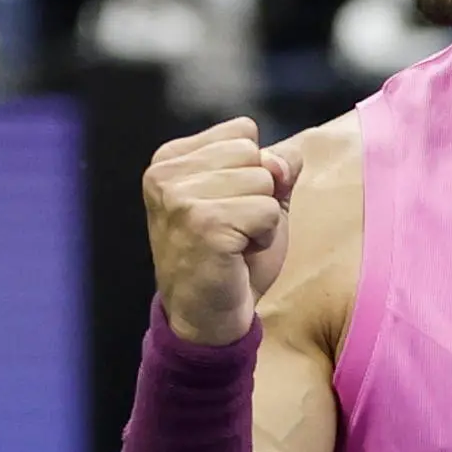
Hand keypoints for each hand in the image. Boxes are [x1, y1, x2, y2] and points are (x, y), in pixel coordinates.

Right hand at [141, 118, 293, 345]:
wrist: (206, 319)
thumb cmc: (230, 258)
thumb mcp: (254, 200)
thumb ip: (274, 168)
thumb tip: (285, 158)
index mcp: (170, 159)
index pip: (243, 132)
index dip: (252, 171)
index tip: (227, 208)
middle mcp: (165, 173)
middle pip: (254, 153)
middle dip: (259, 194)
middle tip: (232, 230)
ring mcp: (180, 198)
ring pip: (264, 181)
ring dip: (264, 218)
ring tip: (235, 243)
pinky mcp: (203, 224)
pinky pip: (268, 210)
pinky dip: (265, 236)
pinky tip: (238, 255)